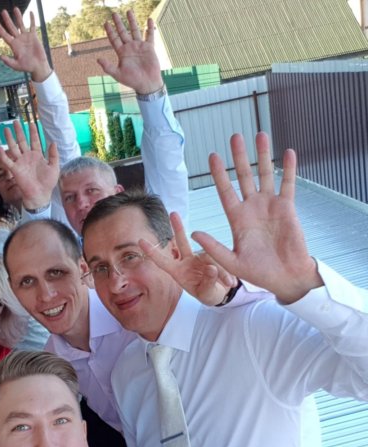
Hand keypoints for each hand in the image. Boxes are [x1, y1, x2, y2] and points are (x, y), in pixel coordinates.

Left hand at [0, 9, 51, 82]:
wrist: (38, 66)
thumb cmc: (27, 67)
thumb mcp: (16, 65)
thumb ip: (8, 61)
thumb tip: (0, 56)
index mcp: (13, 45)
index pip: (5, 35)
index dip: (0, 28)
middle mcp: (18, 40)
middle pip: (11, 27)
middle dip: (7, 20)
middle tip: (3, 11)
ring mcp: (26, 37)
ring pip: (21, 24)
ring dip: (18, 17)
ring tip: (15, 8)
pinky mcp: (33, 36)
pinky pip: (32, 26)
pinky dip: (32, 20)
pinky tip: (31, 13)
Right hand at [0, 120, 58, 209]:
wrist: (40, 195)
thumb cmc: (48, 183)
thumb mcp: (54, 167)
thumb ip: (53, 155)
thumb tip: (53, 142)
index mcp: (37, 155)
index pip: (35, 140)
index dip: (33, 132)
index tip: (32, 122)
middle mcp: (28, 157)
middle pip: (22, 141)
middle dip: (19, 131)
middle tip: (15, 122)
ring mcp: (21, 163)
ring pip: (14, 148)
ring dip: (10, 139)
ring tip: (6, 130)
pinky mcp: (15, 170)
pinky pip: (7, 161)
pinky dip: (3, 155)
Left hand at [98, 11, 162, 95]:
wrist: (146, 84)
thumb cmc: (132, 80)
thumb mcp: (118, 74)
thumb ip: (108, 67)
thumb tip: (98, 59)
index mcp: (122, 53)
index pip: (114, 39)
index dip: (110, 31)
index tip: (106, 23)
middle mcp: (130, 48)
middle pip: (123, 32)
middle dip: (119, 23)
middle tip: (114, 13)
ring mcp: (139, 46)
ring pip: (135, 30)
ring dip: (132, 21)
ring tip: (129, 11)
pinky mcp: (149, 48)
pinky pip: (149, 35)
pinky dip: (149, 28)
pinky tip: (149, 20)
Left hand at [139, 213, 236, 305]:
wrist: (221, 293)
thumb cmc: (208, 295)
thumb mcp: (206, 294)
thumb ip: (208, 282)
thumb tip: (211, 268)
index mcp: (178, 273)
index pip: (163, 261)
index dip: (152, 252)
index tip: (140, 241)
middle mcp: (186, 262)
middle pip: (181, 242)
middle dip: (178, 227)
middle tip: (173, 213)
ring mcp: (199, 257)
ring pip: (208, 255)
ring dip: (219, 271)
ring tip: (228, 283)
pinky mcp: (212, 255)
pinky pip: (219, 258)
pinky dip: (226, 271)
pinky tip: (230, 281)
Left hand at [192, 132, 321, 304]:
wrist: (285, 277)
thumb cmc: (259, 272)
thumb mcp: (231, 261)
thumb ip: (214, 247)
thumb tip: (194, 233)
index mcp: (237, 219)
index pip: (225, 191)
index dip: (219, 174)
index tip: (213, 156)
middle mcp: (252, 208)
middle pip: (244, 176)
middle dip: (239, 157)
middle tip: (235, 136)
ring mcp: (270, 206)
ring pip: (265, 175)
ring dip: (263, 156)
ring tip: (260, 135)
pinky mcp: (287, 208)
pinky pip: (287, 184)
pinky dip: (288, 169)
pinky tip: (287, 152)